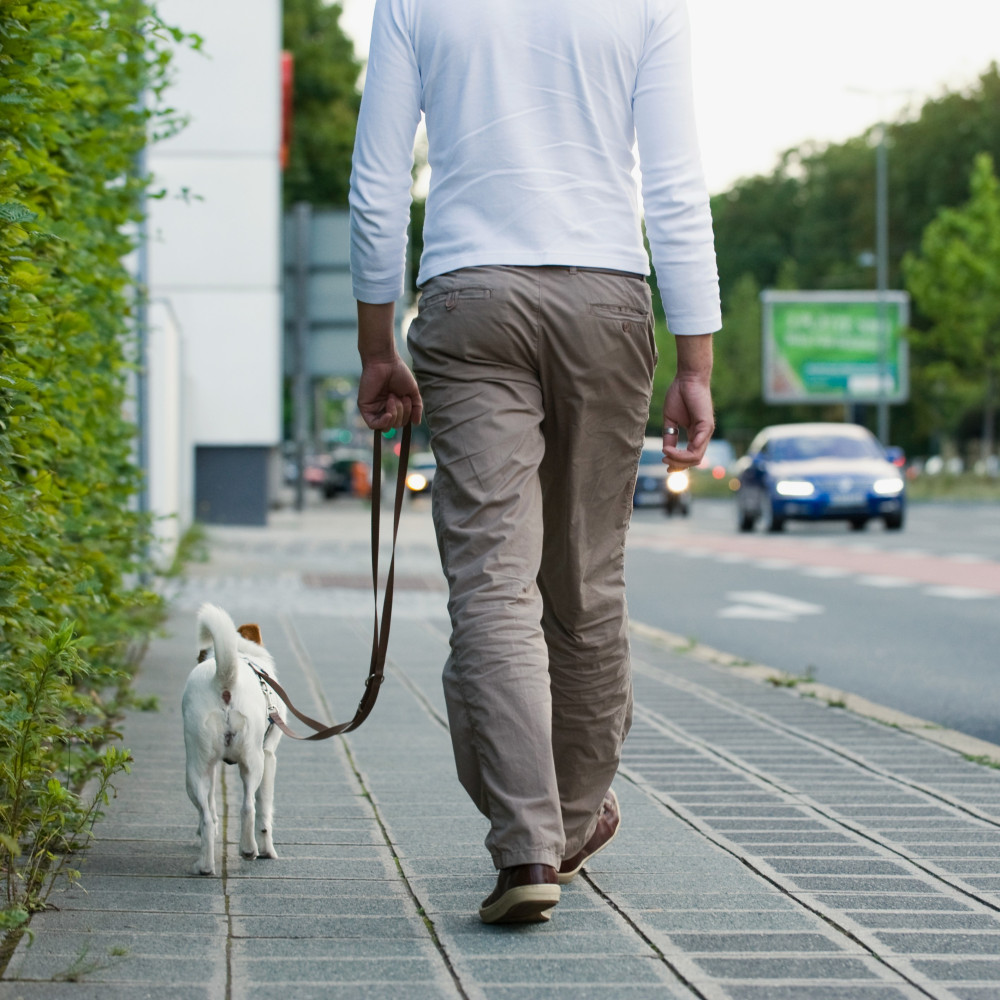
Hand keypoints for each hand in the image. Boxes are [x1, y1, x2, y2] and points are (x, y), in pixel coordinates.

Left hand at [356, 300, 422, 430]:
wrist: (385, 362)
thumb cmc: (399, 373)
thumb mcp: (412, 392)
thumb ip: (416, 408)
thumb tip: (416, 423)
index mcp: (394, 406)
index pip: (402, 422)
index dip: (407, 417)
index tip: (408, 400)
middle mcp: (383, 409)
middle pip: (396, 425)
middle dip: (402, 413)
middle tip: (400, 397)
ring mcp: (374, 409)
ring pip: (386, 427)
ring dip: (395, 414)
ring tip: (392, 397)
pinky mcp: (365, 408)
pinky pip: (374, 425)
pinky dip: (384, 422)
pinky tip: (388, 414)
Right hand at [662, 373, 713, 468]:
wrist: (688, 378)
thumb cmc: (680, 394)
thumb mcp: (671, 419)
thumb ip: (670, 435)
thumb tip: (666, 451)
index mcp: (695, 434)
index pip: (690, 456)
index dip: (677, 462)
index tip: (663, 460)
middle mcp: (703, 435)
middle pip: (693, 460)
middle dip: (677, 464)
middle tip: (664, 459)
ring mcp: (706, 431)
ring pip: (696, 456)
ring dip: (679, 458)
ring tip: (666, 453)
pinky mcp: (707, 425)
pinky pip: (698, 445)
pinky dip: (685, 452)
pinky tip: (671, 450)